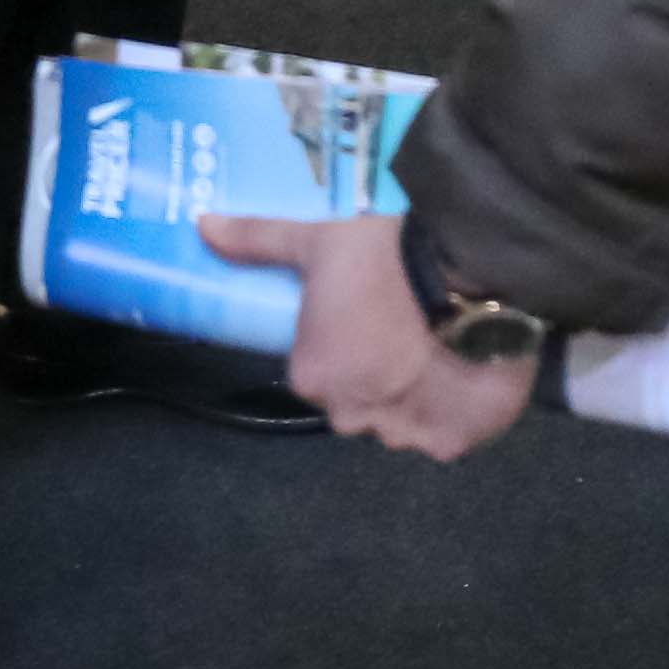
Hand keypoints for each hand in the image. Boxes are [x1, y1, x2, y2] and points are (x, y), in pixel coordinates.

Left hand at [197, 213, 534, 457]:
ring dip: (419, 396)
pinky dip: (458, 411)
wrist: (468, 275)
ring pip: (407, 420)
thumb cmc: (381, 260)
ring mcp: (405, 435)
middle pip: (362, 401)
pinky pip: (450, 432)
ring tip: (443, 349)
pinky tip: (467, 372)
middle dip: (380, 377)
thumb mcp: (315, 241)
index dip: (347, 345)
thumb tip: (201, 225)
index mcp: (311, 377)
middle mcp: (351, 418)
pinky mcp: (456, 443)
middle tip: (407, 332)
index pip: (321, 370)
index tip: (370, 319)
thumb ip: (258, 240)